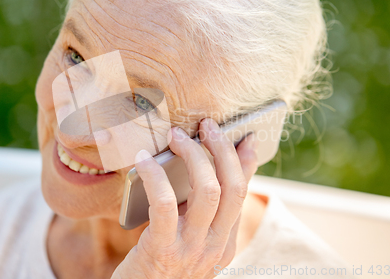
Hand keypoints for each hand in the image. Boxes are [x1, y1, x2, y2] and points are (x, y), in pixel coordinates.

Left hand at [112, 118, 259, 278]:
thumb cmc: (160, 263)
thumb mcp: (189, 238)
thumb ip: (200, 210)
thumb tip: (206, 169)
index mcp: (224, 242)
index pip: (242, 194)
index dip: (245, 162)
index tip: (246, 136)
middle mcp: (215, 246)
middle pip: (232, 188)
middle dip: (222, 149)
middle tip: (207, 126)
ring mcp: (192, 250)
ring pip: (208, 191)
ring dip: (194, 156)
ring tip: (177, 136)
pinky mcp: (163, 250)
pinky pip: (165, 204)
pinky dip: (156, 176)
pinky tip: (143, 160)